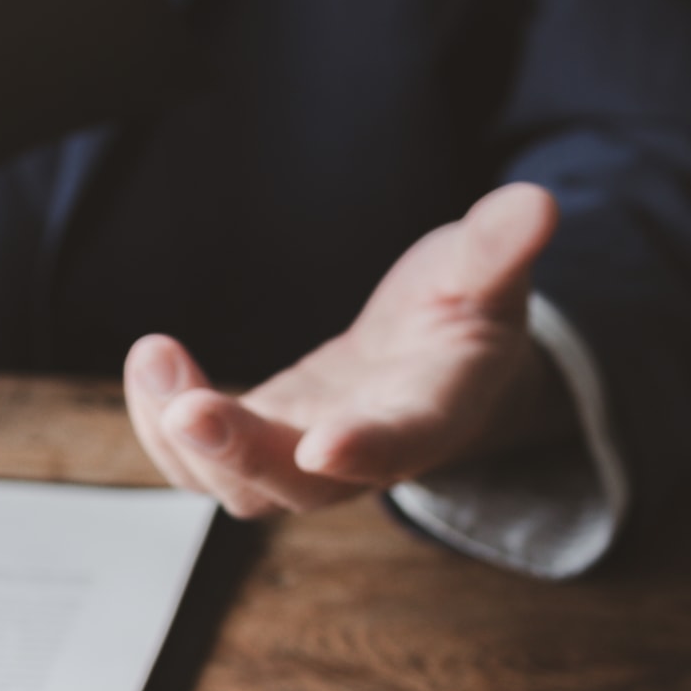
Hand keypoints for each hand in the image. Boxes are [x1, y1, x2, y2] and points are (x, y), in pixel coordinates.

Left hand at [123, 182, 575, 517]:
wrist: (439, 359)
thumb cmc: (466, 313)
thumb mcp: (489, 270)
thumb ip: (501, 246)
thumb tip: (538, 202)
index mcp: (433, 413)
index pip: (405, 444)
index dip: (368, 449)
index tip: (324, 445)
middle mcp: (364, 454)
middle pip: (299, 487)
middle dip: (241, 454)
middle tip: (191, 410)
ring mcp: (304, 457)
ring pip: (237, 483)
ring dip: (184, 438)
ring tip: (154, 356)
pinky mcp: (261, 440)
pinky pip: (202, 458)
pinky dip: (165, 423)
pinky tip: (151, 366)